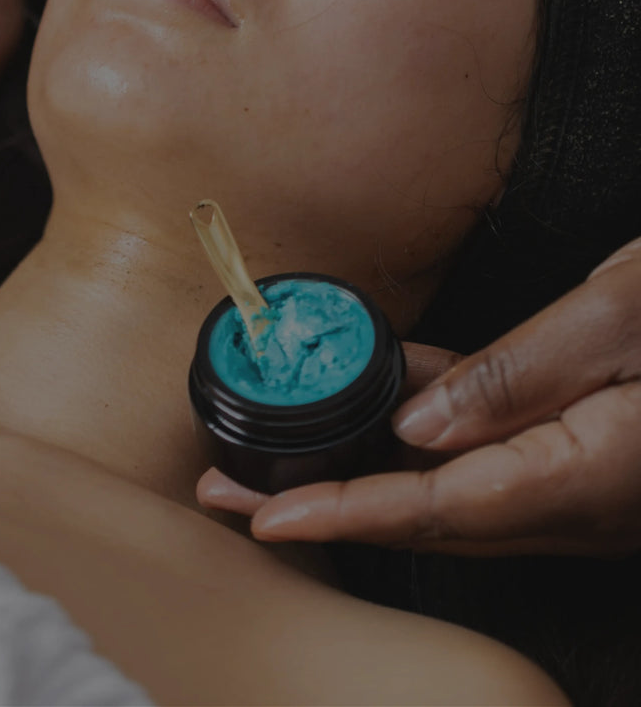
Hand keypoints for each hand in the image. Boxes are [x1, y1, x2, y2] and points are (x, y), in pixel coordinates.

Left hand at [197, 239, 640, 555]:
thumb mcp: (623, 315)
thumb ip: (518, 376)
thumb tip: (418, 422)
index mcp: (584, 470)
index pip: (437, 505)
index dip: (344, 513)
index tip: (265, 517)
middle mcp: (571, 495)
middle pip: (422, 512)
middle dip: (321, 506)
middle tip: (231, 490)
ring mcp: (572, 481)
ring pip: (442, 488)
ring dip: (355, 472)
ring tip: (275, 454)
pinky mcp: (573, 455)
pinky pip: (479, 450)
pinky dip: (416, 428)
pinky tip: (374, 390)